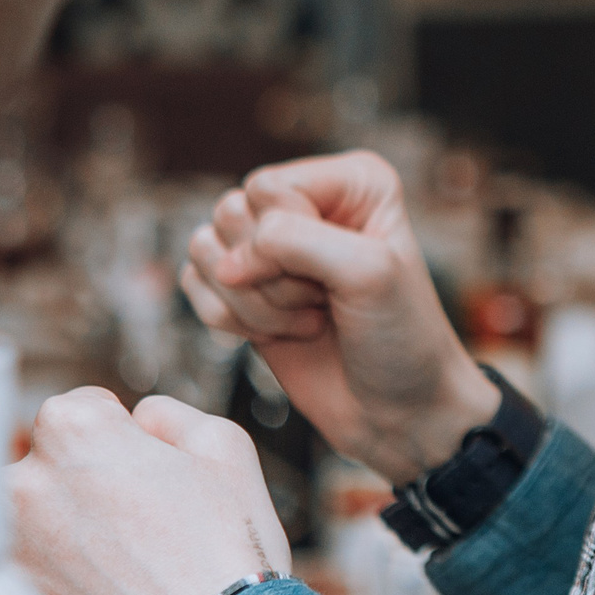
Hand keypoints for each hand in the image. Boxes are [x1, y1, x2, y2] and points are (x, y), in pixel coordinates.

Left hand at [8, 387, 288, 594]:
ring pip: (30, 510)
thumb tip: (141, 420)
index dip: (117, 430)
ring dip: (62, 516)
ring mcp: (17, 544)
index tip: (138, 458)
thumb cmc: (225, 551)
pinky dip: (56, 563)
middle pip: (46, 457)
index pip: (78, 407)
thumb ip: (167, 413)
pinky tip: (102, 576)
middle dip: (82, 472)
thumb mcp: (223, 443)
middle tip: (131, 505)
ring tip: (116, 545)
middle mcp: (30, 483)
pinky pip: (29, 560)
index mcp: (75, 433)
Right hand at [181, 150, 498, 483]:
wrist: (398, 412)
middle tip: (322, 302)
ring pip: (205, 247)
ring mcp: (271, 247)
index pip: (266, 187)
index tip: (332, 282)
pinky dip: (229, 319)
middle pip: (231, 214)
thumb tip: (222, 260)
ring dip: (253, 303)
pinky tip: (278, 335)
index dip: (283, 241)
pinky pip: (193, 283)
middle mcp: (307, 203)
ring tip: (307, 319)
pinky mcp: (243, 288)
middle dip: (271, 277)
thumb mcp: (367, 272)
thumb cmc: (401, 338)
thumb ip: (294, 240)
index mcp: (350, 182)